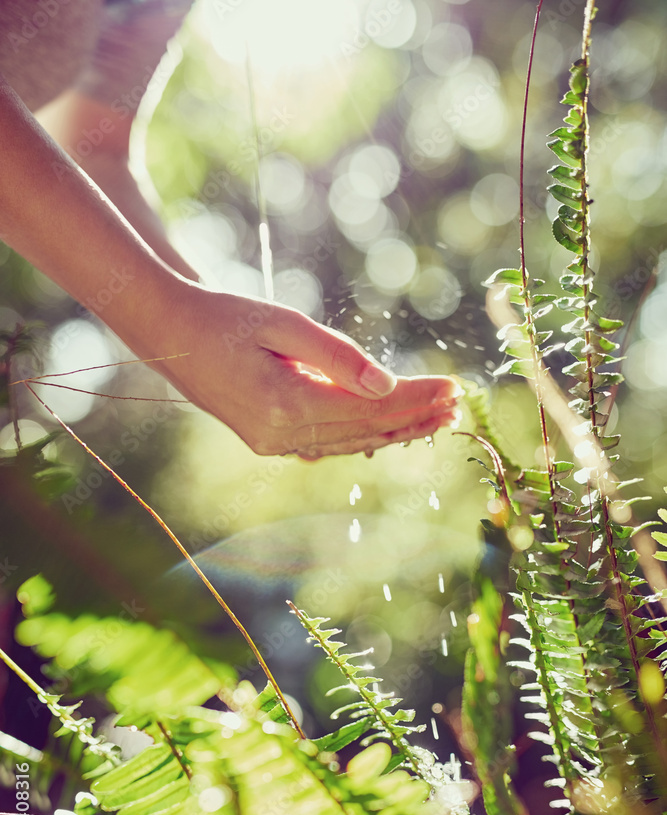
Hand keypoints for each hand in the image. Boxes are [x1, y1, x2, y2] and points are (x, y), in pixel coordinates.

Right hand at [145, 283, 461, 458]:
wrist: (169, 334)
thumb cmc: (225, 317)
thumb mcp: (283, 323)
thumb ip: (336, 357)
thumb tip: (387, 386)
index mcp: (286, 404)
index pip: (370, 408)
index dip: (415, 397)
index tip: (453, 385)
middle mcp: (281, 435)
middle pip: (365, 432)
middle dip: (415, 417)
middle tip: (457, 404)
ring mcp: (272, 444)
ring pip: (349, 443)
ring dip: (395, 431)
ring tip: (436, 417)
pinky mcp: (267, 441)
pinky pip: (326, 444)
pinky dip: (361, 437)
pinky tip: (388, 429)